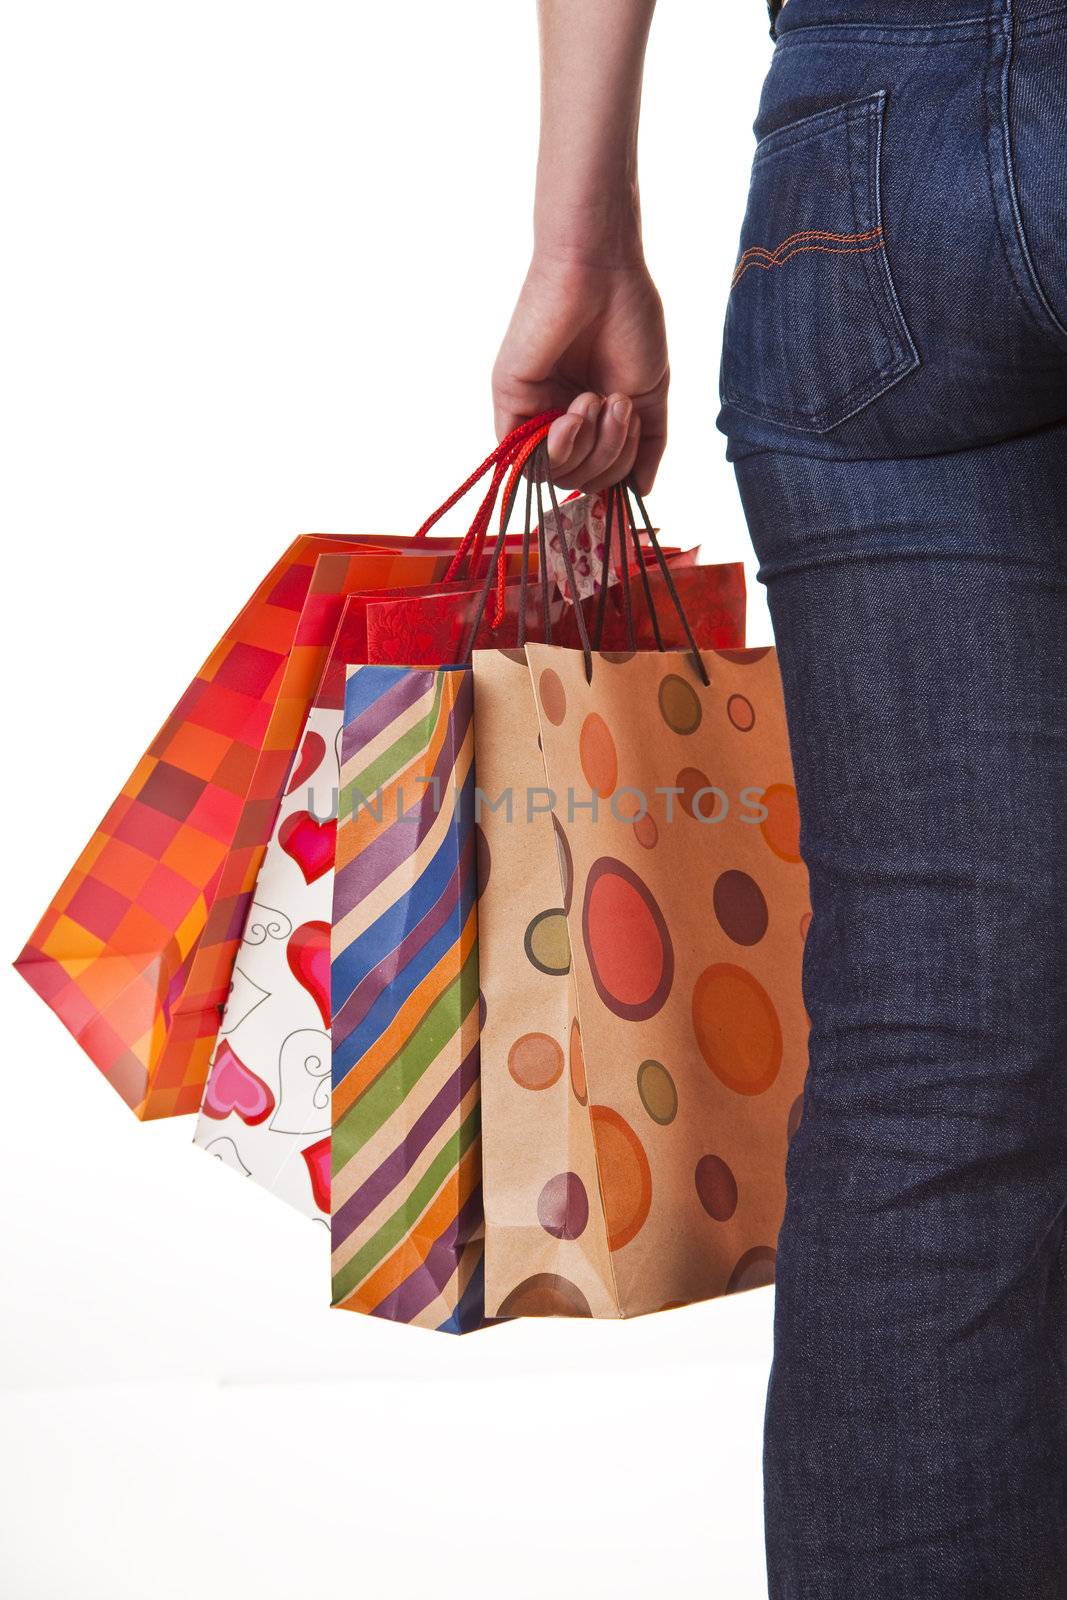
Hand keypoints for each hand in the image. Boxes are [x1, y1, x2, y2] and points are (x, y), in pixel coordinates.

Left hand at [492, 250, 668, 493]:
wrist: (602, 272)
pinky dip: (558, 449)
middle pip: (580, 482)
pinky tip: (575, 412)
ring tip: (599, 399)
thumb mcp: (649, 394)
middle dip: (610, 457)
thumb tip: (641, 491)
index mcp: (591, 419)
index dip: (620, 469)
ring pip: (556, 477)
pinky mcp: (510, 401)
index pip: (599, 477)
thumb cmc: (629, 320)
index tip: (635, 427)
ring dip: (590, 448)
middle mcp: (558, 420)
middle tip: (619, 405)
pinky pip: (526, 460)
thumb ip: (648, 446)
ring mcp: (533, 412)